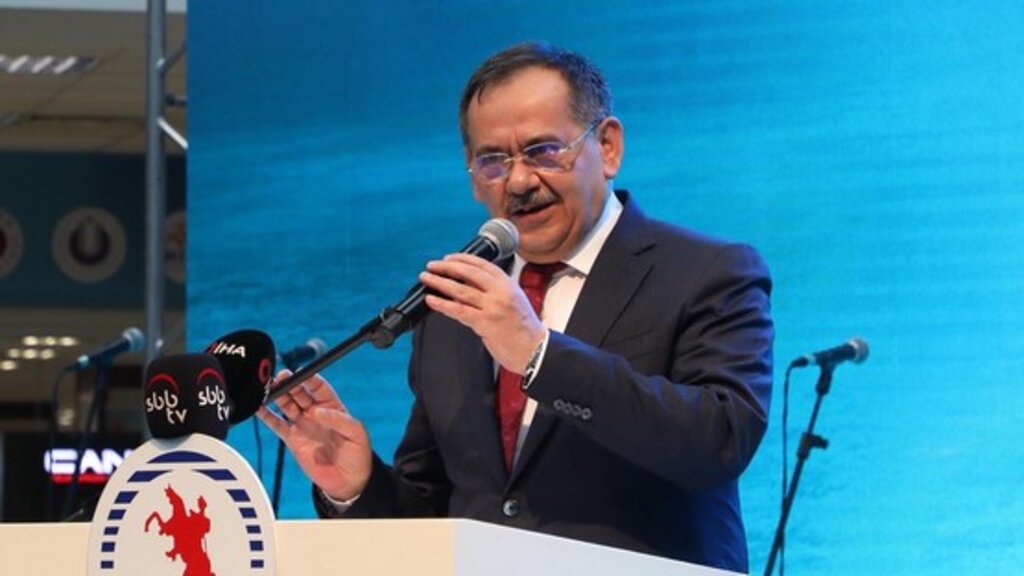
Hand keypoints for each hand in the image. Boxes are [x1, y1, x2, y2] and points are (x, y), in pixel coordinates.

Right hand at [257, 370, 371, 501]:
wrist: (348, 480)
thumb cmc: (357, 454)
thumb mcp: (356, 433)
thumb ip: (338, 420)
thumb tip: (316, 411)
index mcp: (333, 407)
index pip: (319, 387)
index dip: (309, 378)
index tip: (301, 372)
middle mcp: (316, 413)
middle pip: (299, 393)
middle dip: (290, 383)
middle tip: (281, 377)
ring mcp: (303, 425)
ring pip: (287, 405)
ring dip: (278, 395)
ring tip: (268, 388)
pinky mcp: (293, 439)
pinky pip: (277, 424)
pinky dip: (266, 416)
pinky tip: (258, 406)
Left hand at [419, 253, 545, 373]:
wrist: (535, 350)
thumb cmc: (523, 329)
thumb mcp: (512, 301)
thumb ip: (491, 292)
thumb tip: (464, 287)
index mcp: (508, 284)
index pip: (482, 264)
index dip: (462, 259)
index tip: (448, 258)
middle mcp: (501, 292)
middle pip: (468, 273)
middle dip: (446, 267)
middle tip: (431, 266)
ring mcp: (493, 307)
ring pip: (460, 290)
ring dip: (440, 283)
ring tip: (426, 279)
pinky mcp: (486, 323)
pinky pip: (459, 311)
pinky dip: (443, 304)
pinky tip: (432, 300)